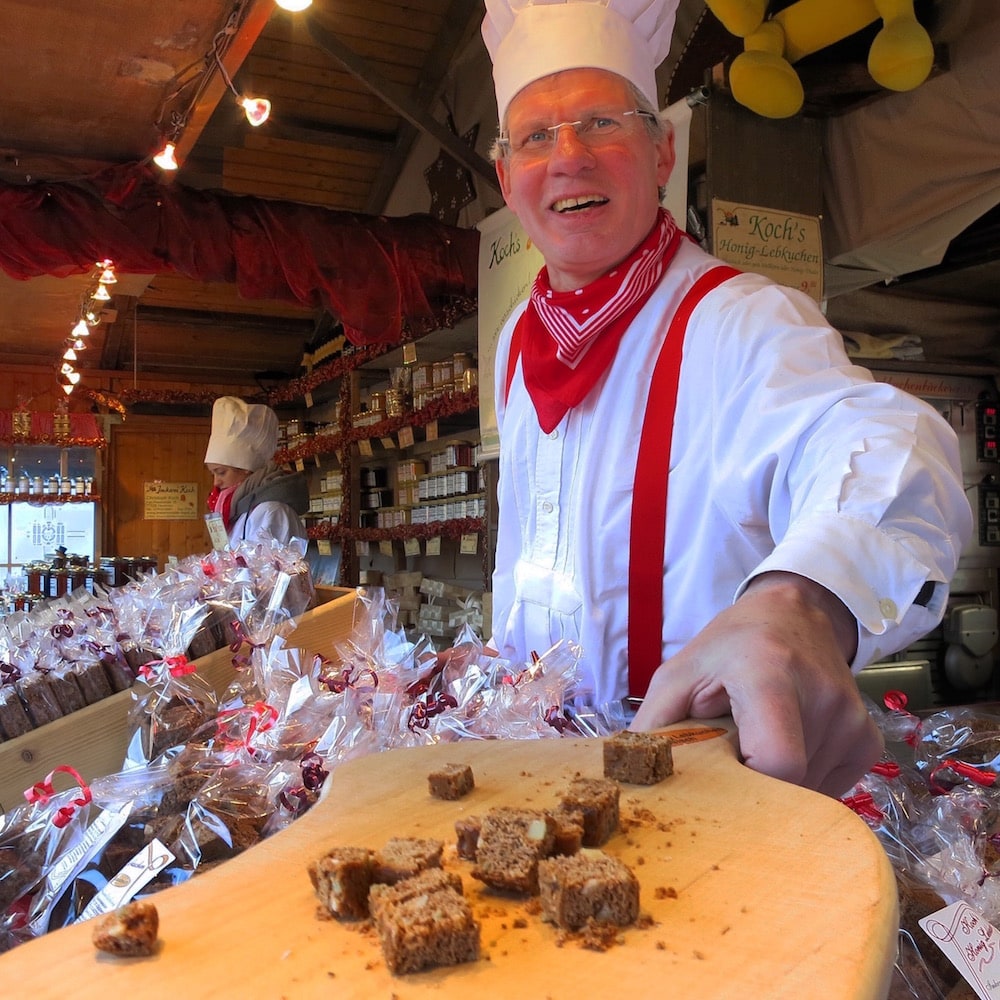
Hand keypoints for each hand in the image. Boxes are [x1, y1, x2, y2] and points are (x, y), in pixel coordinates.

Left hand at [629, 572, 882, 796]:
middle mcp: (822, 697)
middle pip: (792, 785)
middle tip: (735, 757)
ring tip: (760, 739)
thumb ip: (653, 724)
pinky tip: (788, 742)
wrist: (795, 613)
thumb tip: (629, 781)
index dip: (749, 787)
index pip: (778, 763)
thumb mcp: (679, 672)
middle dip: (758, 787)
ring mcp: (852, 719)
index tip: (724, 776)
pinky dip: (806, 778)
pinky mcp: (868, 738)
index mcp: (770, 674)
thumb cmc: (729, 646)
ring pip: (811, 792)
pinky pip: (833, 786)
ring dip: (780, 781)